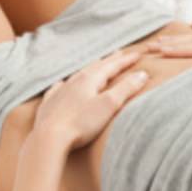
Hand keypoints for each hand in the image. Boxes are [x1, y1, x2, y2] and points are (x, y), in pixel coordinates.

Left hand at [33, 50, 148, 150]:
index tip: (137, 54)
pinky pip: (59, 88)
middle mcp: (74, 81)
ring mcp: (60, 92)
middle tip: (119, 53)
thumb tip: (142, 74)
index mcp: (90, 79)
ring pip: (78, 75)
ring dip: (90, 69)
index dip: (126, 60)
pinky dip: (65, 84)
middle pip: (95, 66)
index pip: (112, 66)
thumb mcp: (109, 105)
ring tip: (96, 65)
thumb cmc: (81, 123)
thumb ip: (126, 88)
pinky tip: (62, 84)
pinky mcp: (50, 104)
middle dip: (109, 60)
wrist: (50, 137)